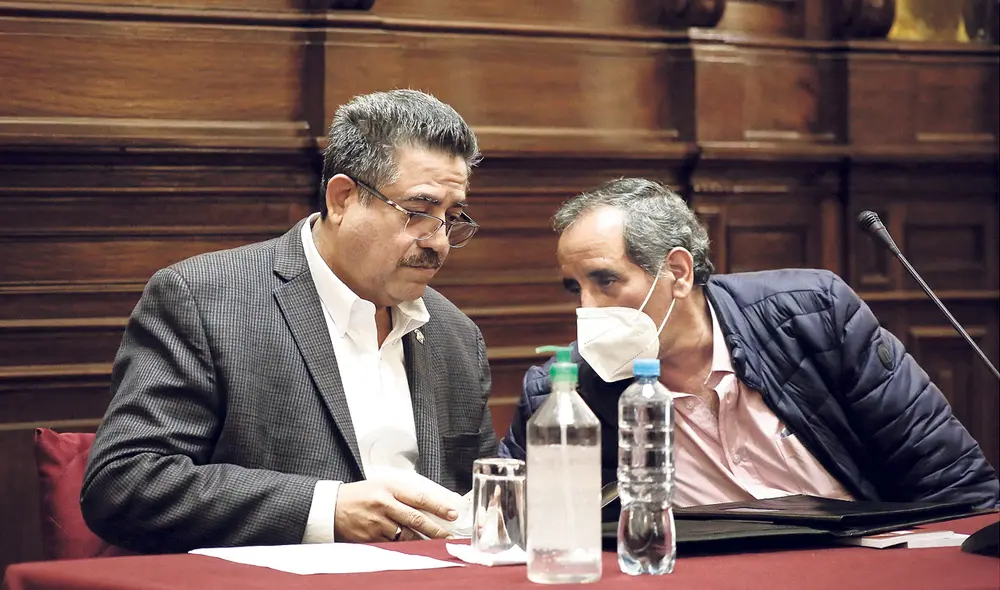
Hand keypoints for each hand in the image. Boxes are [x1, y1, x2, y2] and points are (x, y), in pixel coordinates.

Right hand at [334, 480, 458, 541]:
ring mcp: (377, 523)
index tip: (452, 514)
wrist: (332, 507)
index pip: (420, 498)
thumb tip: (427, 505)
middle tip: (449, 536)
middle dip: (436, 530)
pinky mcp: (371, 538)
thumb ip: (403, 494)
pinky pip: (393, 544)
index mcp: (389, 488)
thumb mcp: (382, 485)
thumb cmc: (359, 495)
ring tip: (436, 544)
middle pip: (416, 519)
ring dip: (423, 541)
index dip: (438, 507)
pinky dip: (405, 547)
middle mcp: (384, 505)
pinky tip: (414, 548)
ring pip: (406, 535)